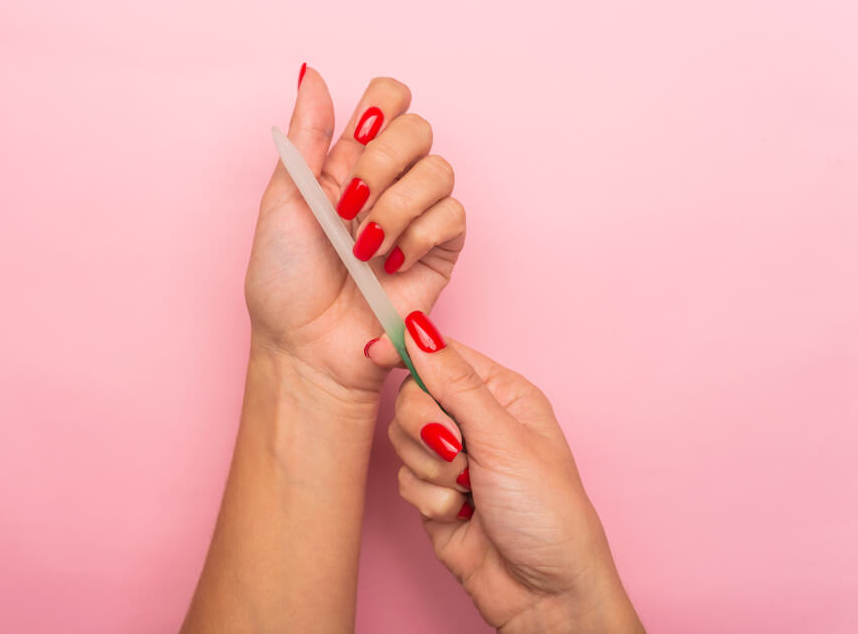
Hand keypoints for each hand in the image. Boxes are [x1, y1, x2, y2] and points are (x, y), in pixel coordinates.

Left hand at [245, 67, 465, 408]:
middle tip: (349, 206)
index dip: (381, 107)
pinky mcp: (441, 251)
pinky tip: (392, 262)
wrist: (307, 346)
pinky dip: (420, 235)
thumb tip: (312, 72)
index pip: (388, 101)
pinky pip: (454, 215)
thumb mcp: (284, 198)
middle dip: (383, 163)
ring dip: (397, 206)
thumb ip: (308, 135)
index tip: (356, 139)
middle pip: (418, 127)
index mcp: (347, 161)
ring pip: (440, 170)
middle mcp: (387, 182)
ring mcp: (416, 216)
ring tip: (364, 246)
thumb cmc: (285, 282)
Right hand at [378, 311, 643, 632]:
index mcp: (502, 395)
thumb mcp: (504, 438)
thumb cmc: (548, 513)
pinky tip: (461, 515)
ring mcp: (453, 459)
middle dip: (426, 427)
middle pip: (413, 396)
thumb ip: (455, 383)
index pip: (443, 356)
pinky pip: (405, 479)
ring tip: (468, 491)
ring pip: (402, 439)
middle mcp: (476, 421)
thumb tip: (419, 329)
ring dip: (432, 469)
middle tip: (455, 450)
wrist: (543, 594)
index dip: (409, 352)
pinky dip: (429, 499)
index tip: (376, 354)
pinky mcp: (435, 494)